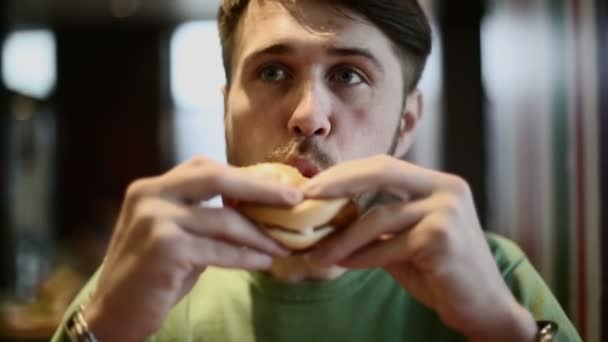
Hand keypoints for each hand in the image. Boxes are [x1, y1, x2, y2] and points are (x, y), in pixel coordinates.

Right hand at [84, 156, 299, 340]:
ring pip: (224, 219)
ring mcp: (155, 219)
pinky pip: (219, 249)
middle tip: (295, 198)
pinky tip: (264, 262)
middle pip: (217, 177)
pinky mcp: (165, 247)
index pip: (206, 167)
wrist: (113, 313)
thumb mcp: (177, 234)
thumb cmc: (152, 274)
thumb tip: (257, 207)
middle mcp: (151, 194)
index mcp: (154, 187)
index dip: (245, 176)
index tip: (277, 186)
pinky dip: (246, 256)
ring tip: (283, 244)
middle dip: (261, 187)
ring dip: (260, 234)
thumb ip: (206, 216)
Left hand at [303, 155, 536, 340]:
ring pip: (378, 217)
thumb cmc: (441, 273)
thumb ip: (378, 224)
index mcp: (437, 183)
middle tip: (306, 197)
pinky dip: (362, 257)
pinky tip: (342, 264)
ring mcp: (447, 210)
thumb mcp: (407, 240)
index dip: (346, 172)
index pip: (384, 165)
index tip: (314, 185)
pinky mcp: (441, 237)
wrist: (483, 307)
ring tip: (318, 253)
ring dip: (343, 238)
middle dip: (338, 183)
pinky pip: (388, 246)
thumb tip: (330, 216)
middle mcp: (446, 188)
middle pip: (382, 172)